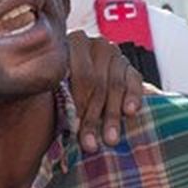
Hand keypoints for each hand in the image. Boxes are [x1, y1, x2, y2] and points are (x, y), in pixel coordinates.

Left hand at [66, 32, 143, 151]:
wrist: (79, 90)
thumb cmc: (59, 94)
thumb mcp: (52, 91)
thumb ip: (54, 96)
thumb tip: (54, 117)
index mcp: (69, 44)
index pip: (79, 75)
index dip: (78, 104)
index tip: (74, 128)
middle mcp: (94, 44)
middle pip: (97, 83)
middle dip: (92, 117)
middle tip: (90, 143)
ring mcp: (114, 53)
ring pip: (116, 86)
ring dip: (112, 116)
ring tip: (109, 140)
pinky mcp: (129, 67)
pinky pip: (134, 81)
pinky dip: (133, 97)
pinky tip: (130, 112)